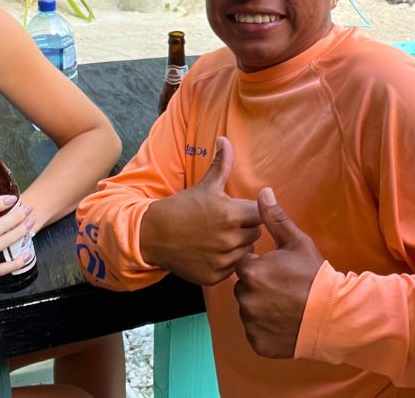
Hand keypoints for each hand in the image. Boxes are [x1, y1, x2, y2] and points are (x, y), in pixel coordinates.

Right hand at [140, 137, 262, 285]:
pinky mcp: (214, 276)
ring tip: (219, 237)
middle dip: (245, 228)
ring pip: (246, 252)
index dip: (250, 212)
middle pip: (255, 234)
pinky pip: (232, 269)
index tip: (237, 210)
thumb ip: (222, 164)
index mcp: (231, 214)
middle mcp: (229, 239)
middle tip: (226, 224)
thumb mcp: (205, 185)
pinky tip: (212, 252)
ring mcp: (222, 260)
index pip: (260, 215)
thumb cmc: (183, 207)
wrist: (154, 234)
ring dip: (238, 246)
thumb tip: (225, 139)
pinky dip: (226, 262)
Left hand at [233, 187, 323, 358]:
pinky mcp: (257, 342)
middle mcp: (245, 298)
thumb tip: (263, 191)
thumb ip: (275, 218)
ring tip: (285, 305)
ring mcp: (251, 323)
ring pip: (248, 310)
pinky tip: (283, 321)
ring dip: (261, 307)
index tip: (278, 270)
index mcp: (251, 271)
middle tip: (283, 288)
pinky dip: (265, 328)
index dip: (261, 265)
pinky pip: (255, 332)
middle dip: (259, 286)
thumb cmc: (315, 275)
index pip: (244, 264)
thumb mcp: (297, 242)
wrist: (334, 315)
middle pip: (244, 287)